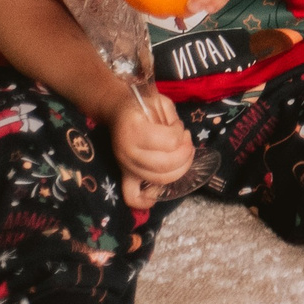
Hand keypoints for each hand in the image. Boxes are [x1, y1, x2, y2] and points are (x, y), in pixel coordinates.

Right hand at [100, 86, 194, 210]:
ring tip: (183, 155)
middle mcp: (128, 152)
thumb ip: (173, 119)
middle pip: (166, 165)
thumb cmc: (141, 105)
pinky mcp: (124, 175)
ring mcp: (125, 166)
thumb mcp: (160, 102)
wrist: (116, 111)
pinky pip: (132, 196)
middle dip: (185, 154)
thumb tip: (182, 139)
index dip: (181, 134)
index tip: (179, 127)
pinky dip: (147, 200)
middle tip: (187, 143)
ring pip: (159, 180)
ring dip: (180, 170)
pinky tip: (159, 192)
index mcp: (135, 130)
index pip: (169, 141)